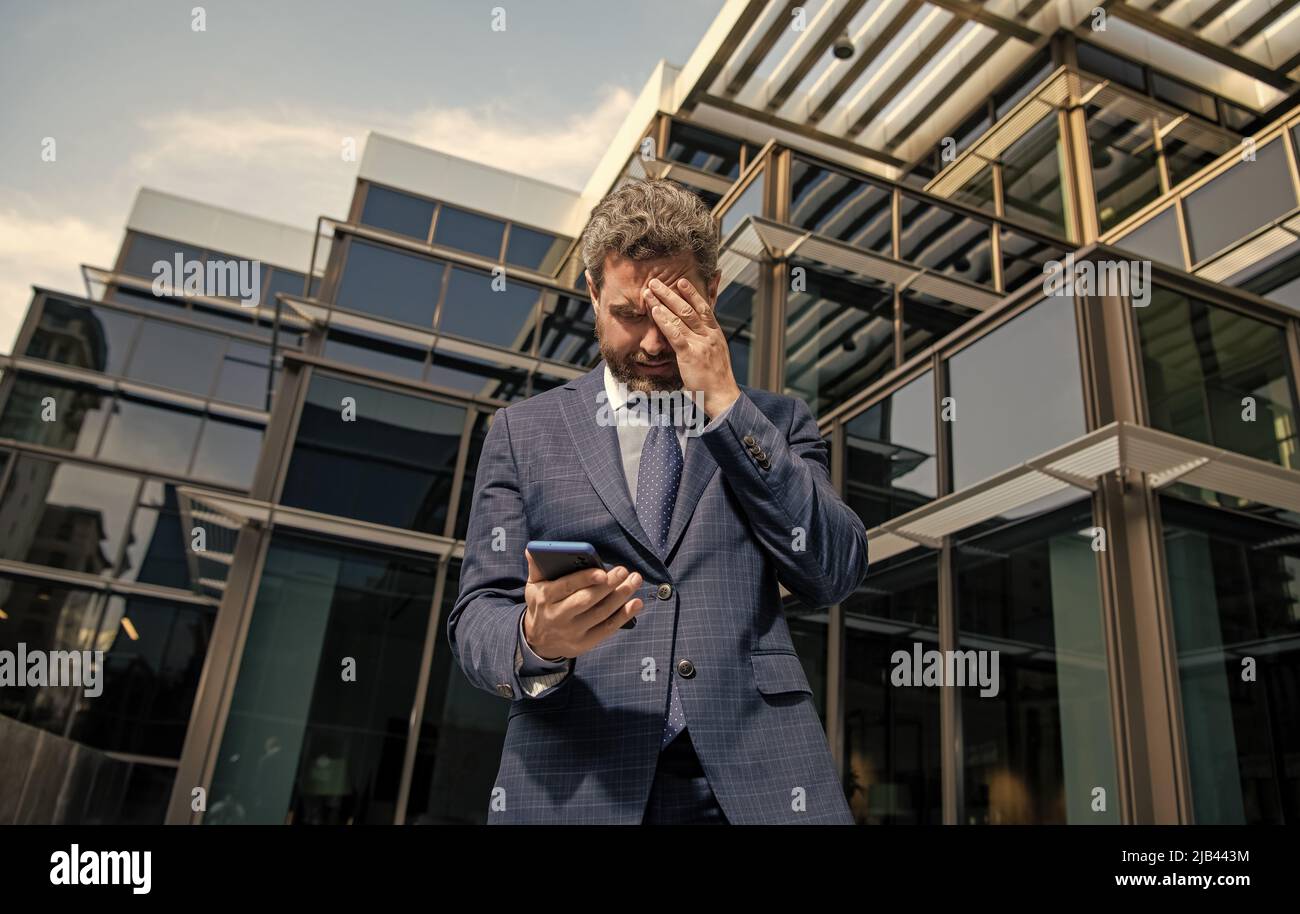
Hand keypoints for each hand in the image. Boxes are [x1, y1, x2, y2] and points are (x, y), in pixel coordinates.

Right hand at [522, 549, 642, 658]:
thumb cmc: (541, 605)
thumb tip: (533, 549)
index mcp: (545, 598)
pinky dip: (624, 616)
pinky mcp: (585, 643)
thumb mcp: (533, 587)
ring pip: (600, 613)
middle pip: (586, 601)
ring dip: (621, 597)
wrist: (539, 641)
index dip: (585, 579)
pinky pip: (607, 629)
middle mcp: (558, 616)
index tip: (603, 571)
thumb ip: (537, 567)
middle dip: (608, 586)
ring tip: (634, 581)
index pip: (566, 587)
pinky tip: (636, 603)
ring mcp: (572, 632)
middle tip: (624, 571)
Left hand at [644, 276, 740, 417]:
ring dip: (663, 302)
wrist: (722, 396)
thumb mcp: (715, 354)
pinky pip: (675, 334)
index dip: (692, 294)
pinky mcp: (690, 354)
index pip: (704, 308)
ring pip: (680, 317)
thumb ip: (706, 341)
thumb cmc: (716, 379)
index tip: (681, 282)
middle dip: (671, 293)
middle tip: (657, 282)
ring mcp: (700, 344)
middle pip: (688, 308)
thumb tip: (696, 333)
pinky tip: (654, 311)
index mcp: (715, 334)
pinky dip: (663, 321)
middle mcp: (709, 335)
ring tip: (650, 291)